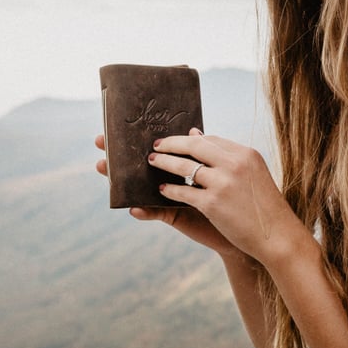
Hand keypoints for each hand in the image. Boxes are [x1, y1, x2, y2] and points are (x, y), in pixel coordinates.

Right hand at [94, 134, 236, 255]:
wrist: (247, 223)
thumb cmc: (233, 192)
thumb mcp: (218, 168)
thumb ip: (203, 152)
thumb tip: (192, 131)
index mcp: (179, 163)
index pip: (155, 146)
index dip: (136, 136)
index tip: (118, 124)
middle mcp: (170, 178)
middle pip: (140, 162)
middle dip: (119, 152)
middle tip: (100, 141)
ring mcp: (169, 196)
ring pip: (138, 185)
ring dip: (119, 178)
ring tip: (102, 168)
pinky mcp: (173, 215)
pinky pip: (154, 212)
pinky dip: (144, 211)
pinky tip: (133, 208)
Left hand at [147, 129, 307, 264]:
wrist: (278, 236)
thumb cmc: (264, 207)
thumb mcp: (253, 175)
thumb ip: (228, 159)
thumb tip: (196, 135)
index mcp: (246, 154)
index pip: (212, 140)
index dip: (191, 139)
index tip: (177, 140)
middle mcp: (234, 164)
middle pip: (195, 146)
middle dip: (172, 144)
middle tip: (156, 145)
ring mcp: (223, 183)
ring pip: (184, 166)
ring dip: (165, 162)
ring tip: (153, 162)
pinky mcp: (212, 204)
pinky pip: (183, 192)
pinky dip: (170, 189)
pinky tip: (163, 189)